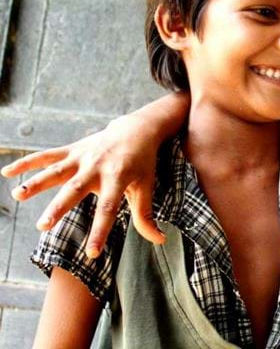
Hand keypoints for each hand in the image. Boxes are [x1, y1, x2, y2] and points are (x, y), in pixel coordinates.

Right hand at [1, 114, 165, 257]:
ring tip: (18, 195)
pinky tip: (7, 172)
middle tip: (43, 226)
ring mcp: (82, 157)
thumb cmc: (142, 164)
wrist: (136, 130)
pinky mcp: (72, 149)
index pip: (108, 210)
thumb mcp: (147, 187)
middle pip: (75, 190)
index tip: (91, 253)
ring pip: (56, 170)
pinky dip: (27, 162)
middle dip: (59, 207)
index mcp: (118, 179)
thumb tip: (159, 240)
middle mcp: (97, 168)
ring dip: (36, 182)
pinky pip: (46, 155)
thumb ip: (146, 216)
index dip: (100, 232)